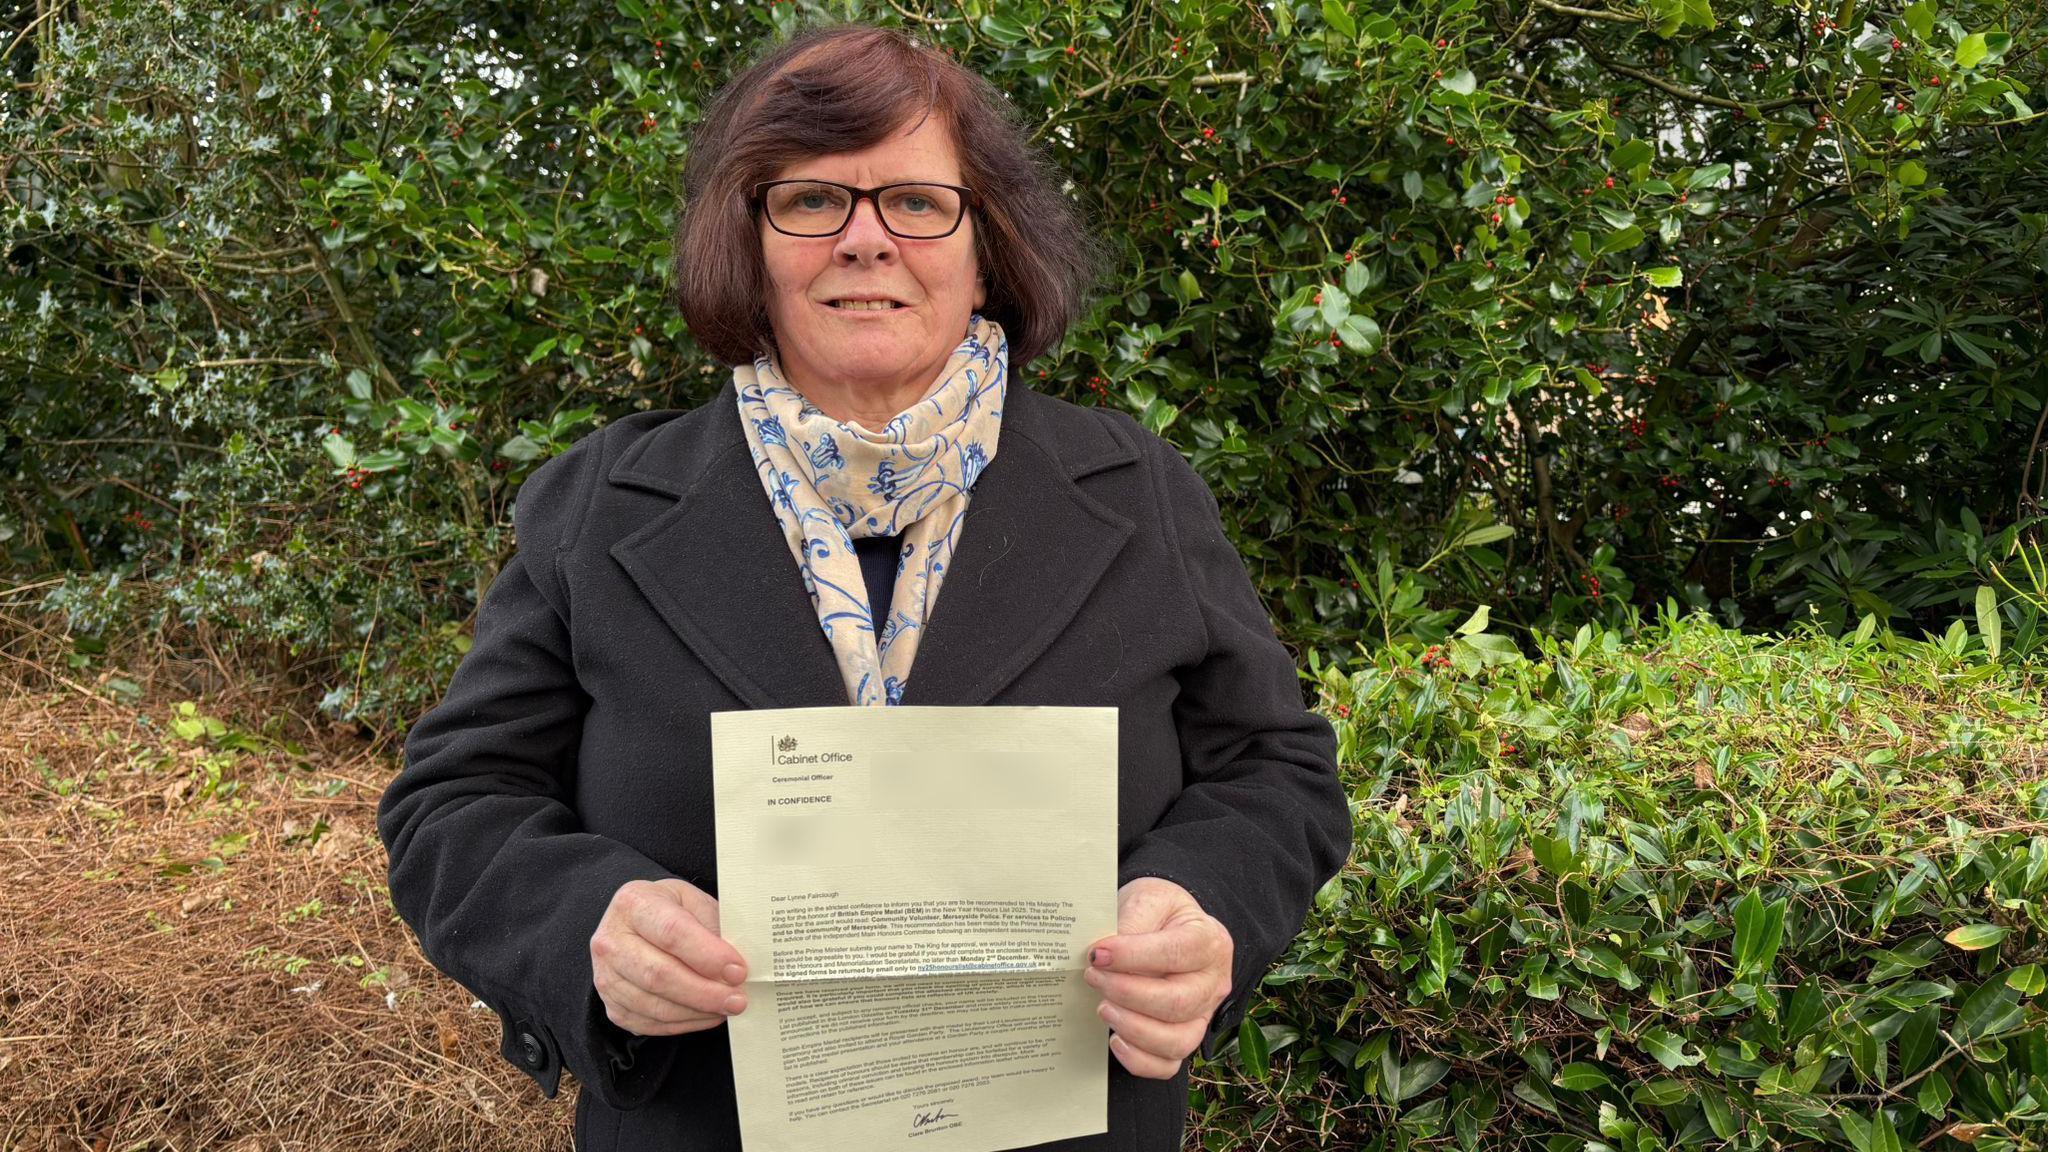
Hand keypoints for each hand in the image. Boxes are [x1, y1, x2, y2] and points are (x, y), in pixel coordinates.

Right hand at [591, 877, 749, 1036]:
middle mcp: (611, 940)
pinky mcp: (613, 1006)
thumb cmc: (670, 911)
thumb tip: (735, 968)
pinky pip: (650, 1023)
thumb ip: (713, 929)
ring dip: (697, 1011)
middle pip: (659, 974)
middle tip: (737, 998)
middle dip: (705, 992)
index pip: (671, 933)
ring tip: (726, 1006)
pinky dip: (684, 1023)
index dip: (707, 956)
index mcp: (634, 903)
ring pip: (654, 1004)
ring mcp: (605, 976)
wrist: (637, 925)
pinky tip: (706, 1014)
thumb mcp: (694, 903)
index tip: (737, 971)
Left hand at [1083, 877, 1233, 1078]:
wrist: (1163, 927)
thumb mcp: (1147, 899)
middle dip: (1127, 994)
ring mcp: (1202, 1015)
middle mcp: (1213, 983)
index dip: (1134, 956)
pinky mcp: (1184, 1038)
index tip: (1097, 954)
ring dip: (1132, 1028)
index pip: (1177, 954)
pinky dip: (1139, 1060)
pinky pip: (1167, 1065)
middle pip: (1177, 1003)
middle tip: (1093, 977)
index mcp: (1210, 941)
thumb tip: (1106, 955)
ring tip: (1102, 1007)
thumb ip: (1132, 921)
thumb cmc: (1156, 913)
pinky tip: (1114, 1039)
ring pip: (1176, 1040)